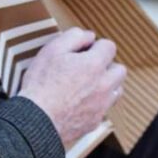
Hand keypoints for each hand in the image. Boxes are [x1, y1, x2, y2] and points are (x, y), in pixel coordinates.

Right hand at [18, 27, 126, 148]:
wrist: (37, 119)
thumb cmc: (42, 84)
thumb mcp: (52, 50)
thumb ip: (73, 37)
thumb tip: (88, 35)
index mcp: (94, 65)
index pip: (109, 47)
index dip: (95, 45)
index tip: (83, 49)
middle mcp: (104, 85)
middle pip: (119, 70)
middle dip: (106, 65)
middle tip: (86, 66)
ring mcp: (102, 105)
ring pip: (116, 90)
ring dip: (106, 84)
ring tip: (85, 84)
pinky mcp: (95, 121)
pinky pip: (104, 108)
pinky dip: (96, 102)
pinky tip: (77, 101)